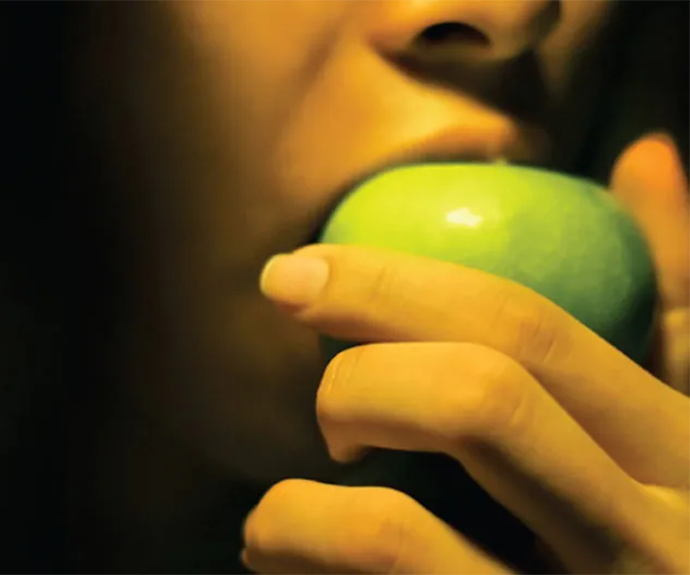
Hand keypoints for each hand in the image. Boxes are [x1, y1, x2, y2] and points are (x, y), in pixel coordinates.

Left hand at [242, 134, 689, 573]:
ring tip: (275, 529)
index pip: (529, 332)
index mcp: (681, 460)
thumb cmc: (645, 550)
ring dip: (294, 515)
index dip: (394, 284)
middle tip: (315, 412)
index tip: (293, 277)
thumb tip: (648, 155)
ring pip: (395, 533)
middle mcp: (644, 544)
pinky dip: (296, 574)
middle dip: (359, 378)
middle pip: (474, 400)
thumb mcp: (678, 434)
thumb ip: (667, 305)